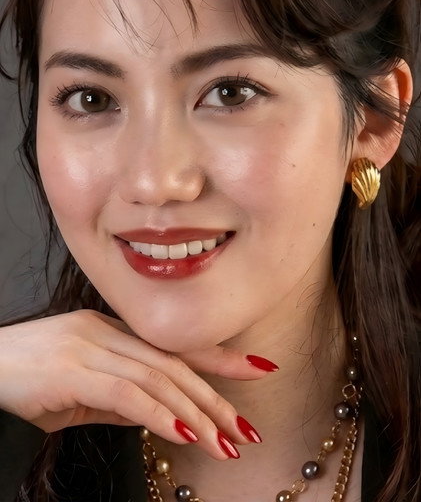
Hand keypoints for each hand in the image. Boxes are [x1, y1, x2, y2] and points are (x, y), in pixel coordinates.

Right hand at [0, 309, 275, 459]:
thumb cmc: (23, 382)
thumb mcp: (78, 393)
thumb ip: (118, 400)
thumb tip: (158, 416)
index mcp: (108, 330)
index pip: (172, 344)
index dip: (217, 356)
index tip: (255, 367)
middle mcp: (104, 331)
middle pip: (173, 363)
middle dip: (215, 396)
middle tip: (246, 427)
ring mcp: (89, 346)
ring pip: (157, 378)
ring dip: (194, 413)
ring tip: (224, 442)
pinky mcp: (72, 369)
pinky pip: (127, 392)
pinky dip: (159, 413)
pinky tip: (183, 434)